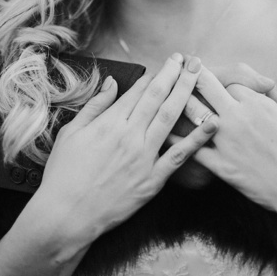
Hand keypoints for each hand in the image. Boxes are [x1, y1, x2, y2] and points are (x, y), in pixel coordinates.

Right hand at [32, 53, 216, 246]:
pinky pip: (179, 155)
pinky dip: (197, 138)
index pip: (138, 92)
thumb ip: (94, 106)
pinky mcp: (153, 179)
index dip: (155, 75)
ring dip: (186, 92)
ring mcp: (143, 157)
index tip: (169, 63)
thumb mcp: (70, 134)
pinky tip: (213, 122)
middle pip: (157, 97)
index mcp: (109, 124)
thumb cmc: (63, 175)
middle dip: (175, 74)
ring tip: (199, 74)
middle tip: (189, 58)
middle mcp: (129, 136)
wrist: (65, 217)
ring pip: (170, 117)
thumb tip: (113, 81)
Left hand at [171, 66, 276, 221]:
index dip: (217, 81)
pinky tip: (164, 139)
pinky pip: (191, 150)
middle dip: (189, 80)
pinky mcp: (222, 167)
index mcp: (259, 101)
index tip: (206, 80)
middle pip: (205, 88)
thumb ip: (275, 98)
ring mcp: (228, 141)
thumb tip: (264, 85)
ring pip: (192, 115)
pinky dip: (176, 142)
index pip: (228, 81)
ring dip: (177, 106)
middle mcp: (240, 115)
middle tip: (174, 76)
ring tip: (163, 102)